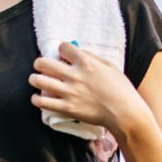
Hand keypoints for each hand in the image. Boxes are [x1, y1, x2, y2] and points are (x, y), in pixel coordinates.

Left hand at [29, 42, 148, 140]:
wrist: (126, 114)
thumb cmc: (121, 89)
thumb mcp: (110, 66)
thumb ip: (91, 56)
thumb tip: (76, 50)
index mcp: (86, 63)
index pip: (62, 47)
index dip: (61, 50)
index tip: (63, 56)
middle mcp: (75, 76)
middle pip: (42, 62)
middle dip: (40, 63)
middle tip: (43, 67)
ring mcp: (69, 92)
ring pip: (38, 80)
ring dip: (35, 79)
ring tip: (38, 81)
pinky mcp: (67, 108)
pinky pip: (42, 102)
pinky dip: (37, 99)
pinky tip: (40, 98)